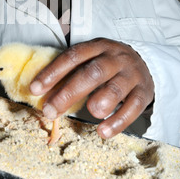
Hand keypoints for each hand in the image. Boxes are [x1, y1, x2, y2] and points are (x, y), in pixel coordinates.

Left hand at [30, 38, 153, 138]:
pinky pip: (132, 108)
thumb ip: (70, 73)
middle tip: (50, 111)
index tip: (34, 89)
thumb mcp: (91, 60)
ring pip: (115, 88)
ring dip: (100, 102)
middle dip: (69, 93)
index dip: (52, 73)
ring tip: (89, 113)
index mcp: (97, 46)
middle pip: (93, 73)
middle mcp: (115, 58)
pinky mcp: (144, 92)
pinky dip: (118, 122)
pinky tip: (103, 132)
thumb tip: (40, 94)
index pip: (73, 56)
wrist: (144, 64)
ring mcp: (131, 74)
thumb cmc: (107, 65)